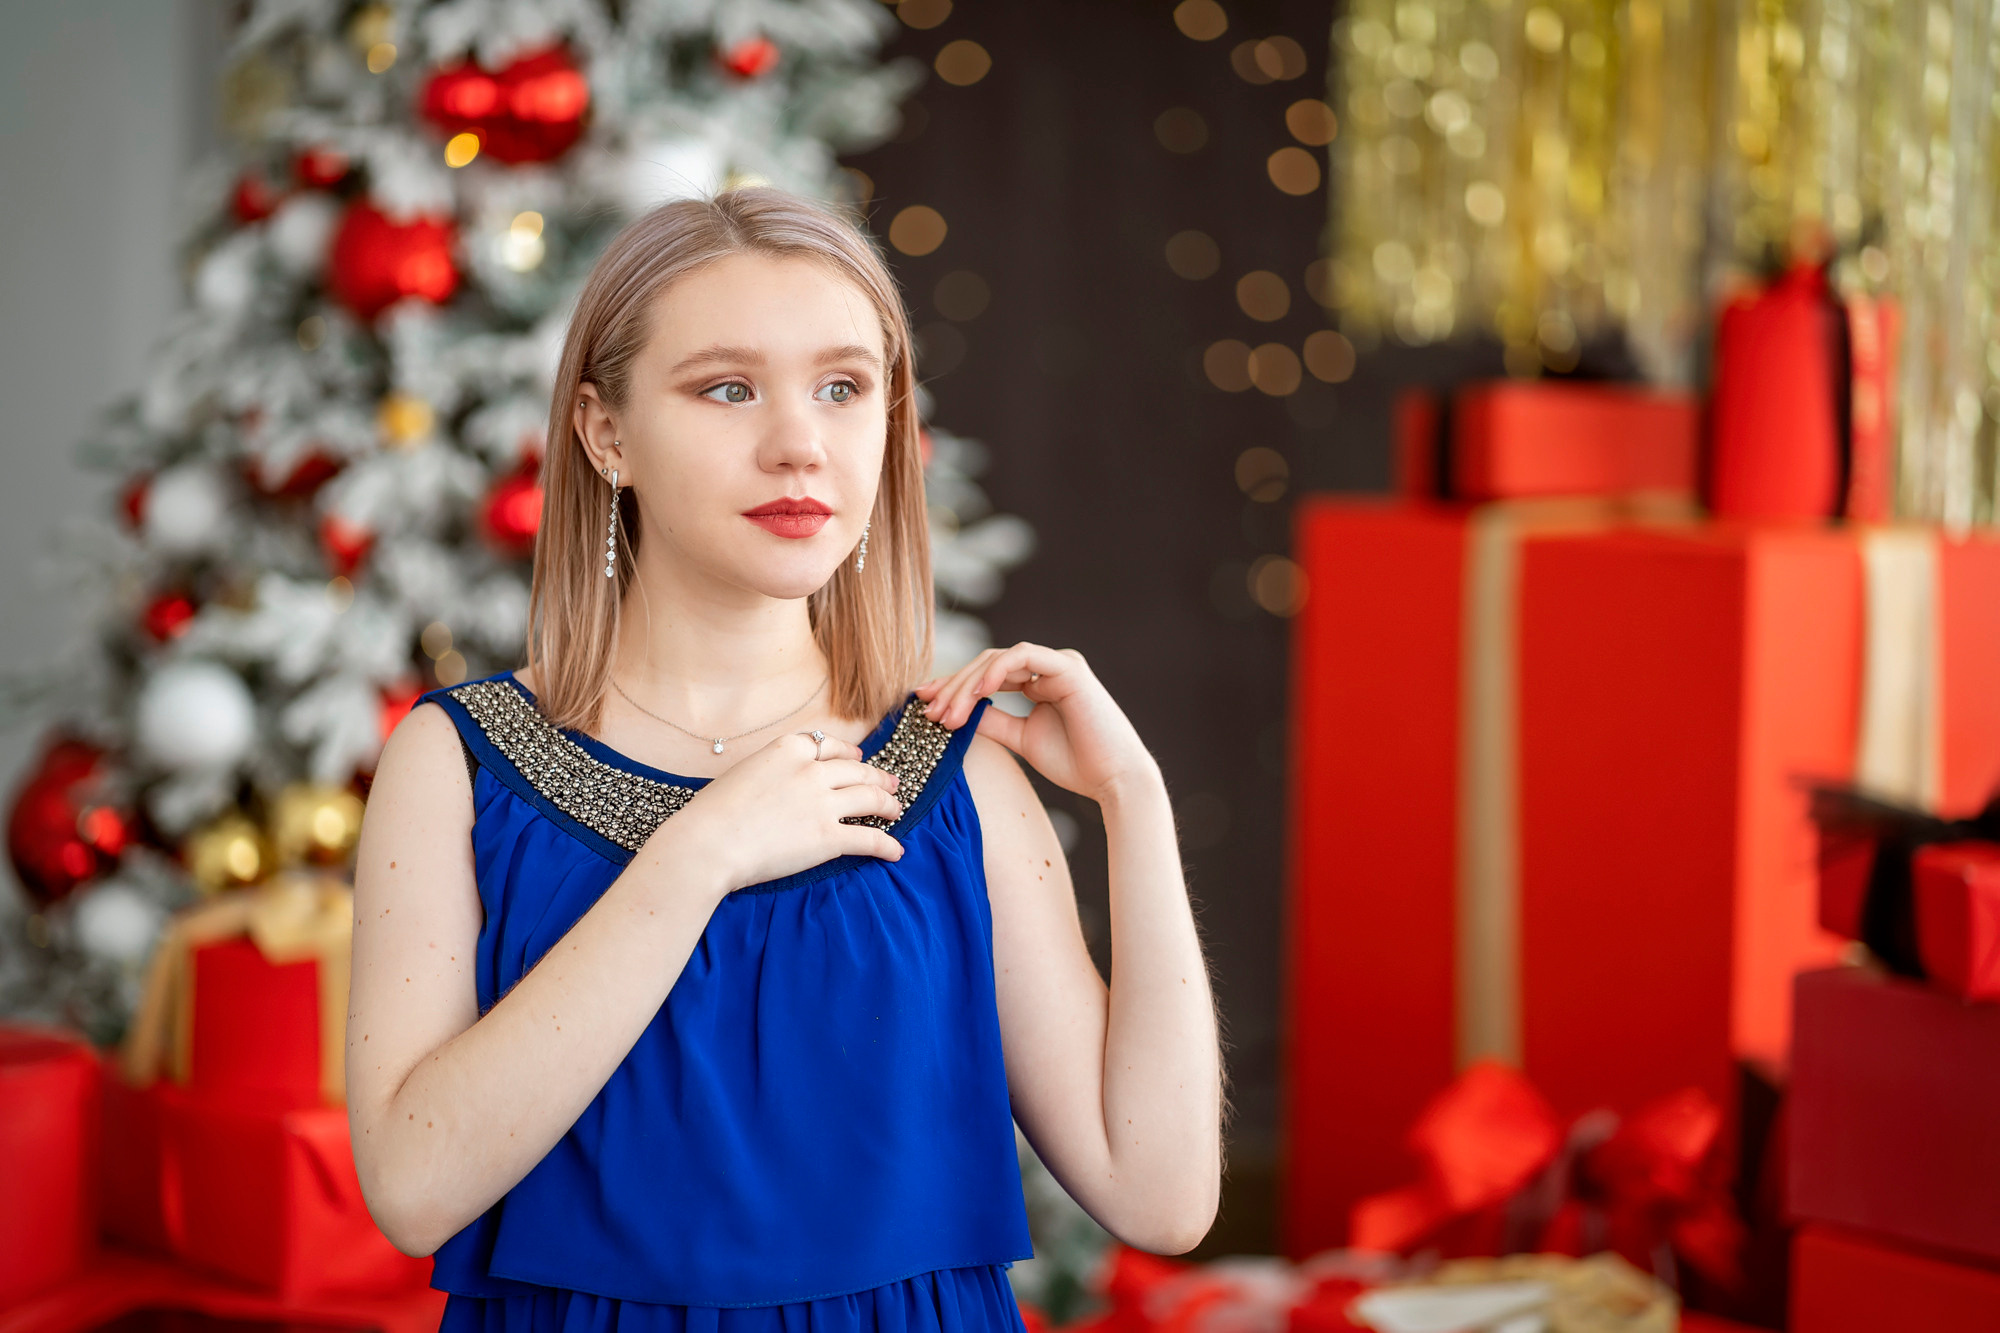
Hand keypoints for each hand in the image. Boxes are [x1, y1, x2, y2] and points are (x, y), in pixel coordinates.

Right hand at [648, 732, 905, 892]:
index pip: (829, 746)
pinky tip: (896, 850)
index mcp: (788, 749)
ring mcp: (823, 803)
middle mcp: (811, 771)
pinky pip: (869, 838)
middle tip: (890, 783)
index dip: (849, 753)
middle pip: (856, 770)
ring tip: (896, 810)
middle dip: (877, 776)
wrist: (707, 844)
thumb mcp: (742, 772)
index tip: (858, 758)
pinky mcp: (828, 837)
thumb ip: (770, 770)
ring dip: (887, 803)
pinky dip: (887, 844)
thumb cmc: (712, 813)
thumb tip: (779, 782)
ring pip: (870, 797)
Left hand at [915, 642, 1160, 805]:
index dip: (954, 688)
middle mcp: (1048, 668)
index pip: (987, 676)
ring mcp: (1059, 663)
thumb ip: (993, 722)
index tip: (925, 704)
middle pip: (987, 665)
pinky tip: (977, 694)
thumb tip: (960, 714)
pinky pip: (1023, 656)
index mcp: (1039, 683)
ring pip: (998, 659)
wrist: (1114, 780)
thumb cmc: (1076, 764)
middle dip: (954, 687)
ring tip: (948, 712)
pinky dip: (996, 671)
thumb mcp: (1022, 739)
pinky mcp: (1068, 667)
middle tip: (930, 710)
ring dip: (968, 684)